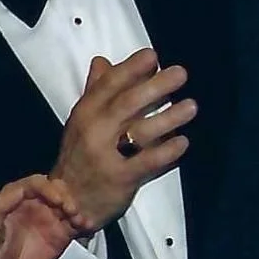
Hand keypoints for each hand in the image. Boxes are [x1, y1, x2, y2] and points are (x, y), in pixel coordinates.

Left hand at [0, 174, 81, 258]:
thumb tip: (19, 190)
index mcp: (13, 200)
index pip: (33, 184)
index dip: (46, 188)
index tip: (57, 201)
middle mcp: (33, 204)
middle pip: (53, 189)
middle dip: (64, 195)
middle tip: (71, 210)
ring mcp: (47, 219)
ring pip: (66, 204)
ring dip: (75, 208)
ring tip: (79, 220)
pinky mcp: (59, 235)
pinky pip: (74, 224)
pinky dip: (83, 222)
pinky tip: (87, 227)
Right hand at [52, 50, 195, 230]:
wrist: (68, 203)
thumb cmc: (80, 156)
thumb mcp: (80, 122)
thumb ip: (95, 91)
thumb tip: (102, 61)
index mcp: (85, 112)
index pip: (109, 84)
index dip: (131, 67)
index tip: (153, 55)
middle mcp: (95, 131)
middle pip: (128, 103)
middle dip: (156, 85)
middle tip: (181, 74)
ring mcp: (107, 156)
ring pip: (142, 131)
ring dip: (169, 117)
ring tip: (190, 106)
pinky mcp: (121, 178)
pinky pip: (148, 161)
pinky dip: (168, 150)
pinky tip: (183, 141)